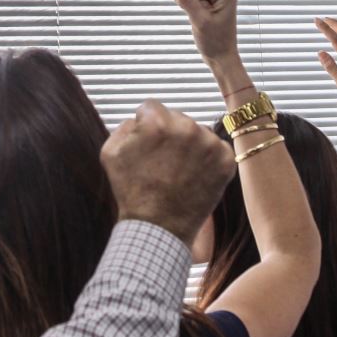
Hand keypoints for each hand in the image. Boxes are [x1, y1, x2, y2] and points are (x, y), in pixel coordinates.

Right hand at [102, 100, 235, 245]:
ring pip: (197, 131)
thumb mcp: (110, 153)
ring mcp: (210, 144)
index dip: (145, 126)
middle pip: (177, 117)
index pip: (151, 107)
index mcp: (157, 122)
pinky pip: (216, 147)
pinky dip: (206, 158)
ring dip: (189, 144)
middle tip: (162, 161)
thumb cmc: (131, 191)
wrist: (158, 229)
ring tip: (178, 170)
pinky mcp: (226, 161)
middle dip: (169, 133)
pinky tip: (194, 175)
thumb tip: (139, 118)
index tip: (146, 145)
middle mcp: (187, 127)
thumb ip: (124, 124)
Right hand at [168, 0, 239, 65]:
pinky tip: (201, 20)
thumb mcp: (200, 21)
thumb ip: (187, 2)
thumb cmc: (215, 42)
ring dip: (191, 9)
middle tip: (202, 20)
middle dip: (191, 5)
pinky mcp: (210, 2)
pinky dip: (192, 11)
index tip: (203, 17)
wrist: (220, 57)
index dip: (191, 2)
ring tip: (203, 21)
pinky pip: (192, 0)